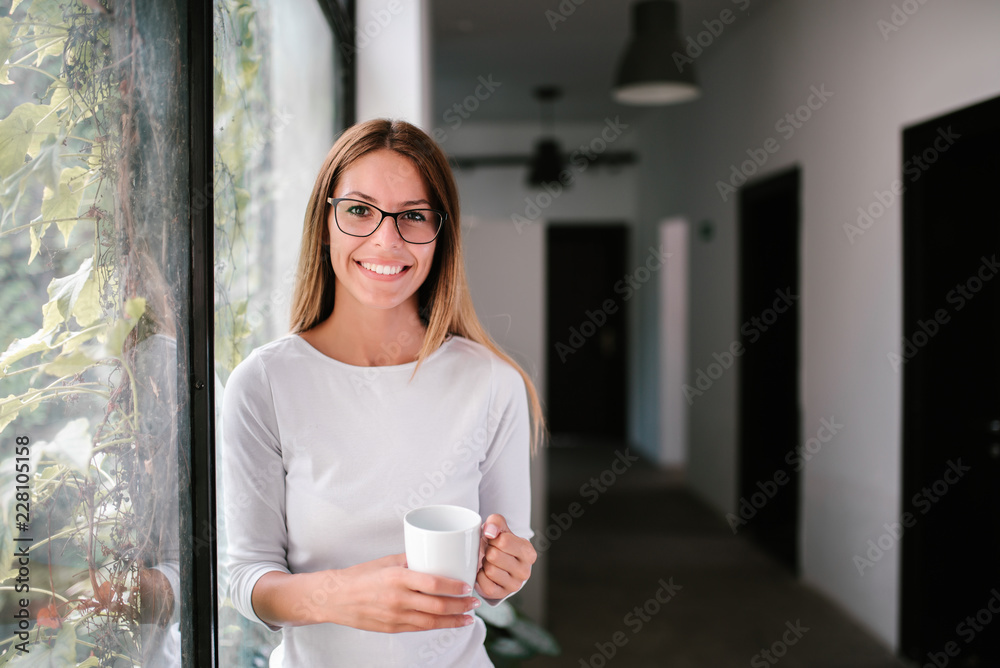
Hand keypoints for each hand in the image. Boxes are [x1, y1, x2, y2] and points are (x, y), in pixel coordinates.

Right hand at [301, 554, 479, 632]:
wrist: (335, 597)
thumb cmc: (361, 575)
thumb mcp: (386, 561)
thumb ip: (411, 560)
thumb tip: (434, 555)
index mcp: (397, 578)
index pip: (433, 583)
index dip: (454, 587)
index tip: (468, 585)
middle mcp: (397, 599)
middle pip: (437, 606)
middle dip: (460, 606)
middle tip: (475, 602)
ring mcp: (395, 616)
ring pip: (431, 622)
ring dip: (453, 620)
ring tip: (468, 617)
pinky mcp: (392, 628)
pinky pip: (419, 628)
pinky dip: (437, 626)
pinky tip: (449, 623)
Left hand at [476, 514, 535, 599]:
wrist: (496, 561)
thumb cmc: (498, 543)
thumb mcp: (499, 527)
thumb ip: (496, 522)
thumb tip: (490, 532)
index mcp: (528, 553)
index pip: (504, 541)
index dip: (493, 539)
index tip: (494, 541)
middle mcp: (525, 571)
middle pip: (494, 556)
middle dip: (488, 552)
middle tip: (491, 552)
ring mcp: (515, 585)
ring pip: (490, 570)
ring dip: (484, 564)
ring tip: (490, 562)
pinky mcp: (502, 595)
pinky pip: (485, 585)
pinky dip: (480, 577)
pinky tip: (485, 573)